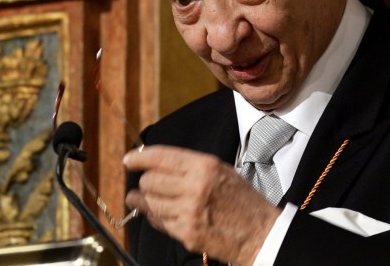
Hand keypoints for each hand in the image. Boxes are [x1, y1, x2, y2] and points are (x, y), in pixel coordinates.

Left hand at [123, 145, 280, 264]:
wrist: (261, 233)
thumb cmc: (242, 201)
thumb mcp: (221, 171)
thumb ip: (190, 165)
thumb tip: (158, 162)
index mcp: (204, 166)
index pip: (161, 156)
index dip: (140, 157)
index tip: (129, 159)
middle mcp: (195, 186)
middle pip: (150, 180)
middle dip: (144, 182)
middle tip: (144, 183)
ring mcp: (189, 211)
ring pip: (150, 201)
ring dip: (141, 200)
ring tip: (137, 198)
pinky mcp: (187, 232)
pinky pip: (159, 221)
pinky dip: (154, 216)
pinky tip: (156, 213)